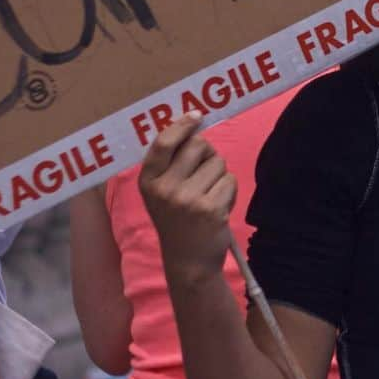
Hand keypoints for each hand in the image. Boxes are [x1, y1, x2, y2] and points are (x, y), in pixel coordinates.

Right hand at [139, 113, 236, 286]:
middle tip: (203, 174)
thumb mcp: (160, 192)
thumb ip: (170, 162)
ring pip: (218, 162)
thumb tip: (192, 123)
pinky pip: (230, 181)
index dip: (181, 125)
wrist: (188, 262)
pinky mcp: (211, 209)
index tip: (196, 116)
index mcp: (148, 181)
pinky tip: (218, 207)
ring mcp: (188, 200)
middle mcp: (165, 189)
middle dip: (207, 154)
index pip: (164, 142)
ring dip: (219, 175)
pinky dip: (229, 191)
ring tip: (208, 196)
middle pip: (198, 145)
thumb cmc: (177, 220)